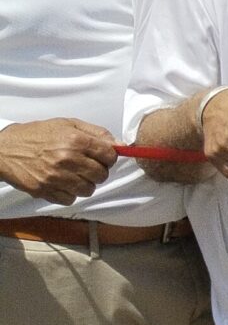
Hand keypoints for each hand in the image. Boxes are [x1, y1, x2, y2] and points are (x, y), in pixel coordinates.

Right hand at [0, 119, 117, 204]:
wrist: (5, 149)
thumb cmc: (37, 134)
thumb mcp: (68, 124)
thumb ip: (96, 133)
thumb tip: (119, 145)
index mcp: (75, 140)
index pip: (109, 156)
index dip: (109, 157)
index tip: (103, 157)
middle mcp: (67, 159)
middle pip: (101, 175)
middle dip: (99, 171)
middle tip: (88, 167)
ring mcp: (55, 177)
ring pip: (88, 190)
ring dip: (86, 184)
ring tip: (76, 176)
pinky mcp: (44, 190)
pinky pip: (70, 199)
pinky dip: (70, 194)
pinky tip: (63, 183)